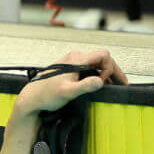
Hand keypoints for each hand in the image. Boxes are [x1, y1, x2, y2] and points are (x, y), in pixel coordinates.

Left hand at [14, 50, 128, 118]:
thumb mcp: (68, 92)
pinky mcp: (70, 68)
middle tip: (121, 82)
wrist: (32, 98)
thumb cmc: (45, 95)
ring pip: (96, 63)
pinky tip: (100, 84)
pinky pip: (89, 67)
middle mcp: (74, 58)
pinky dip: (97, 74)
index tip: (105, 81)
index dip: (109, 68)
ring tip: (112, 84)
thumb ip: (85, 86)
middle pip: (101, 59)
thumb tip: (100, 81)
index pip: (103, 55)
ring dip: (105, 73)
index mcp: (75, 60)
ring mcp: (72, 62)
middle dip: (112, 70)